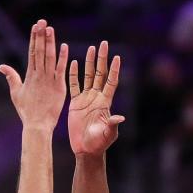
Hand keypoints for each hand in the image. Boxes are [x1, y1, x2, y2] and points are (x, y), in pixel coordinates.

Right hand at [0, 19, 68, 131]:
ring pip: (49, 58)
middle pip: (39, 51)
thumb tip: (1, 66)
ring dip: (50, 43)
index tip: (35, 27)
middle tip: (42, 21)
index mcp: (29, 76)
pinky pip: (61, 70)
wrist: (37, 125)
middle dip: (41, 36)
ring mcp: (49, 81)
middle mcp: (39, 75)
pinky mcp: (59, 87)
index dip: (34, 38)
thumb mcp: (16, 93)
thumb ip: (11, 77)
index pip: (32, 52)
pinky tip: (63, 46)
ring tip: (50, 29)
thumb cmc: (27, 111)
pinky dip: (62, 58)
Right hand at [68, 40, 123, 155]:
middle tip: (104, 44)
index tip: (117, 57)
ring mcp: (86, 99)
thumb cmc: (99, 143)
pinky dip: (73, 74)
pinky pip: (74, 85)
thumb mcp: (108, 134)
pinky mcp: (75, 103)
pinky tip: (72, 62)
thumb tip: (121, 118)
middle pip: (100, 74)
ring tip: (91, 48)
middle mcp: (97, 97)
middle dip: (102, 59)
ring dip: (90, 62)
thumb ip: (113, 125)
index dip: (114, 70)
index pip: (111, 82)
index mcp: (105, 103)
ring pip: (88, 76)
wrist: (86, 149)